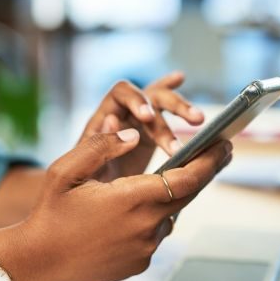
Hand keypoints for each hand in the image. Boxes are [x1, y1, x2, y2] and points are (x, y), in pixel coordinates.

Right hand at [17, 129, 231, 280]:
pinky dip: (153, 219)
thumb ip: (102, 146)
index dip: (210, 160)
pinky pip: (155, 235)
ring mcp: (145, 249)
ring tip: (164, 180)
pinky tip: (134, 213)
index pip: (188, 177)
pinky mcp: (139, 264)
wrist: (37, 263)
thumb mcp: (67, 170)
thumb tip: (133, 136)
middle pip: (188, 195)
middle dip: (204, 171)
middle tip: (216, 153)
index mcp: (133, 199)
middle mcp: (146, 226)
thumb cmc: (50, 214)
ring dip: (171, 197)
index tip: (225, 145)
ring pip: (170, 215)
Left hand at [79, 72, 203, 180]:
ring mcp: (136, 123)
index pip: (121, 94)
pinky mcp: (148, 134)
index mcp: (103, 118)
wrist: (83, 201)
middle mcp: (121, 114)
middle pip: (150, 95)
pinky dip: (174, 100)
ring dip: (182, 109)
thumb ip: (97, 146)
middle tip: (193, 122)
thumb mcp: (81, 169)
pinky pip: (165, 112)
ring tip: (200, 121)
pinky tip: (182, 79)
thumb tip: (115, 122)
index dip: (136, 102)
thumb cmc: (79, 186)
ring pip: (163, 104)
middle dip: (172, 107)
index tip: (148, 117)